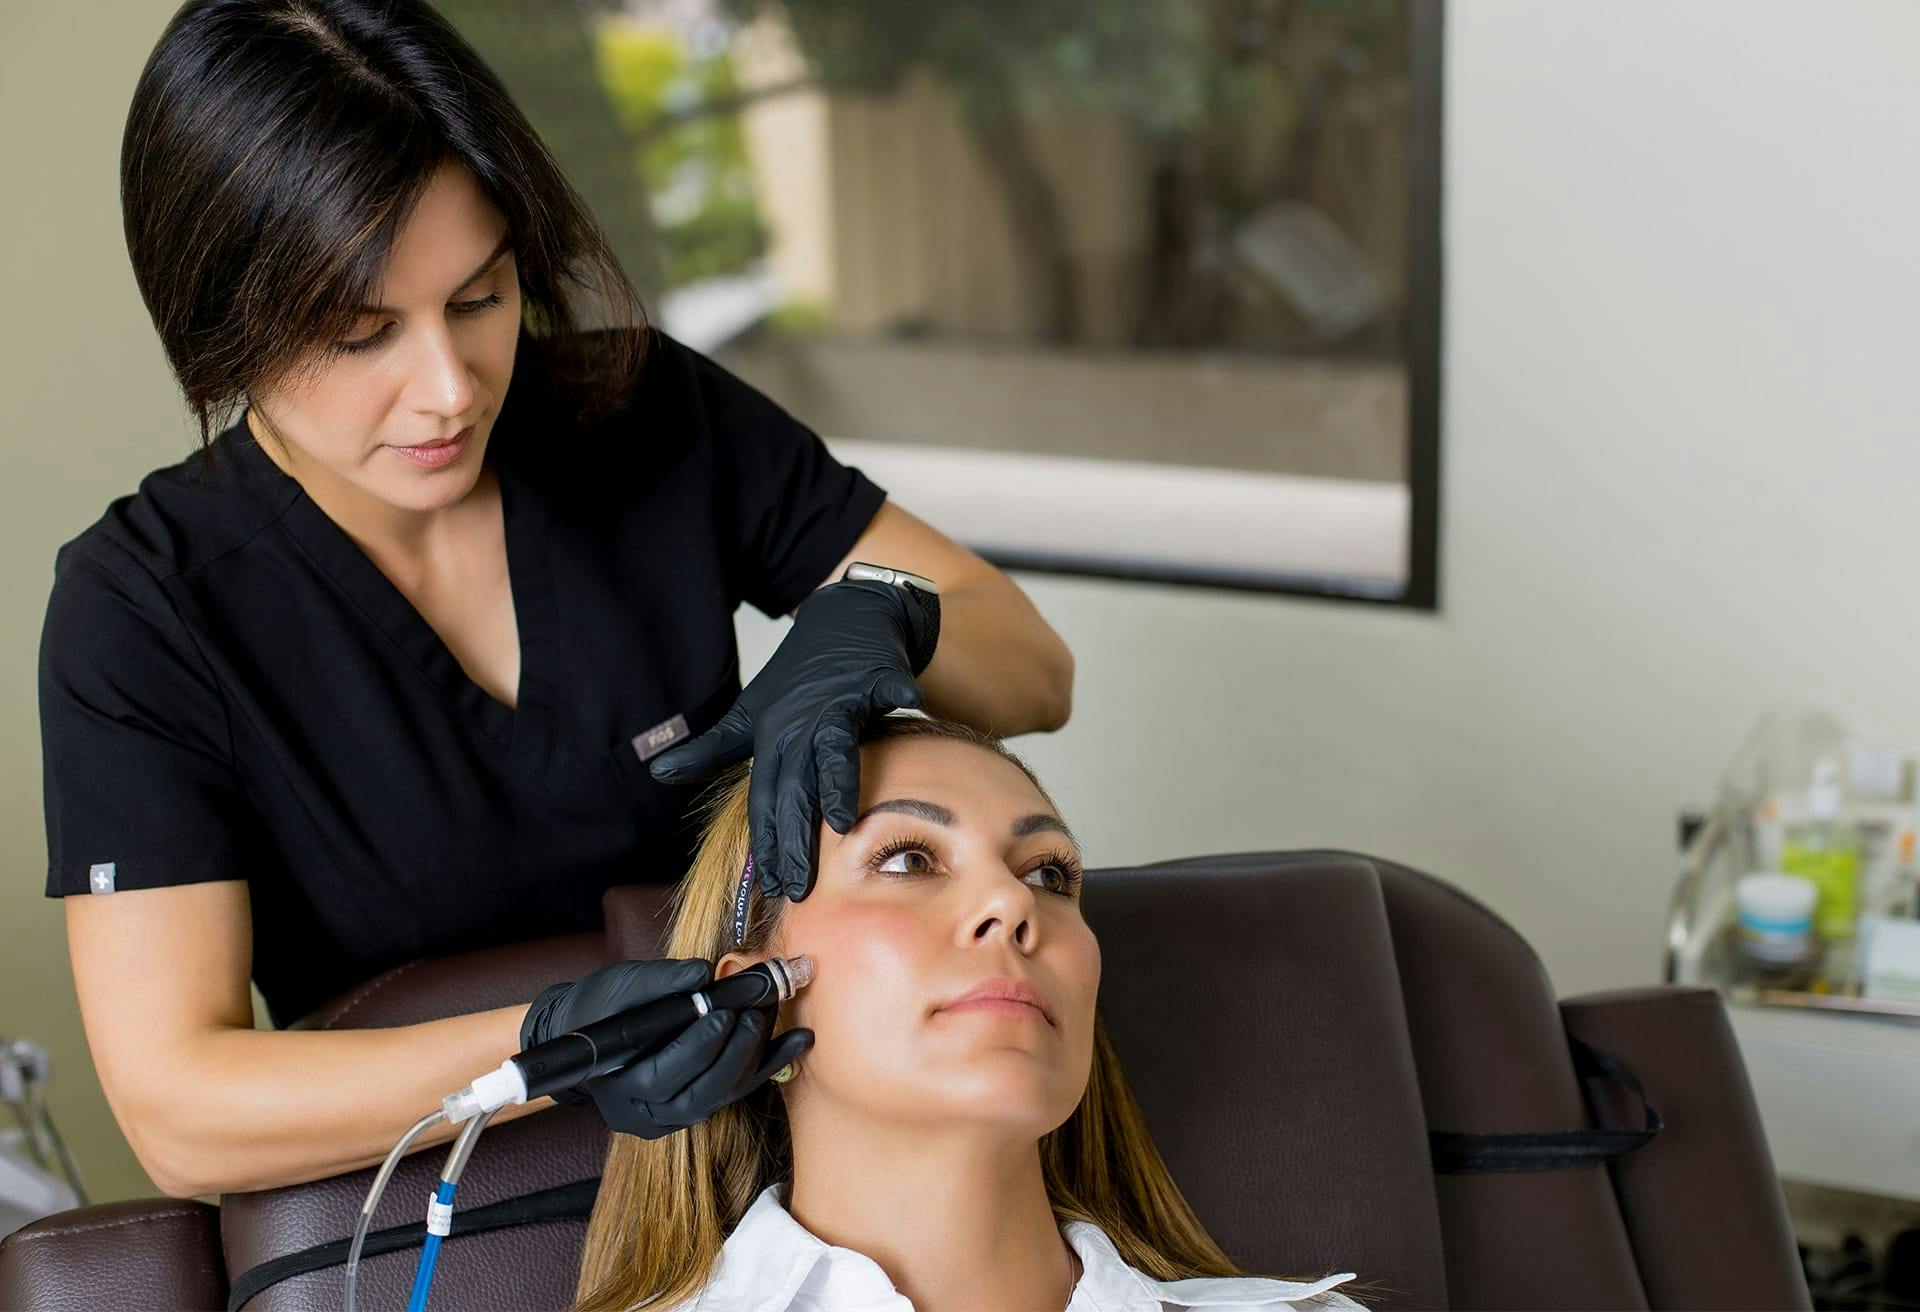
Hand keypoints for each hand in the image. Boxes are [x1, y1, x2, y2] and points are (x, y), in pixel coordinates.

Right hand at [521, 958, 812, 1138]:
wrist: (586, 1030)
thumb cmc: (600, 1005)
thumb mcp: (622, 985)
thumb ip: (661, 982)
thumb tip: (703, 973)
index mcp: (619, 1083)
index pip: (664, 1073)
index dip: (699, 1044)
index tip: (726, 1011)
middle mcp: (646, 1112)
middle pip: (701, 1094)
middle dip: (736, 1051)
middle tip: (757, 1012)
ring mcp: (671, 1117)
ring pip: (722, 1095)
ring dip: (756, 1055)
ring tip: (774, 1014)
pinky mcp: (694, 1106)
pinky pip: (735, 1090)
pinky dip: (768, 1064)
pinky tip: (798, 1040)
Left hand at [648, 579, 933, 900]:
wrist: (843, 616)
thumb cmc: (801, 675)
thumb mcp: (751, 712)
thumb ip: (712, 748)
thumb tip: (659, 772)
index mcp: (773, 736)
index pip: (766, 797)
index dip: (766, 841)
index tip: (768, 885)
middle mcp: (801, 722)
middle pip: (796, 786)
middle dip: (796, 836)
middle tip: (798, 884)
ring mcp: (838, 698)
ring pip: (834, 747)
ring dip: (838, 782)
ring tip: (842, 822)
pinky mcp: (875, 674)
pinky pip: (889, 687)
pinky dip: (899, 693)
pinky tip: (910, 704)